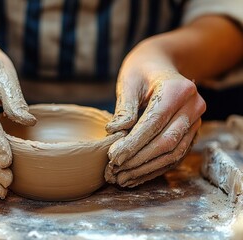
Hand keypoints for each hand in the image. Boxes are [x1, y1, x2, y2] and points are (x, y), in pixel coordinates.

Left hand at [104, 43, 205, 186]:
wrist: (161, 66)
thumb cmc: (141, 71)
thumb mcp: (129, 83)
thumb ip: (124, 108)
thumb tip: (114, 133)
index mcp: (178, 90)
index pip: (153, 123)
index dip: (133, 143)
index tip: (112, 157)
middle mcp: (193, 106)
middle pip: (166, 142)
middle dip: (138, 160)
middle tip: (114, 172)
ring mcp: (195, 121)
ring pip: (173, 154)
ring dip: (146, 169)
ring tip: (121, 179)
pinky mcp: (191, 133)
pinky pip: (175, 156)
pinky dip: (155, 168)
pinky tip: (135, 176)